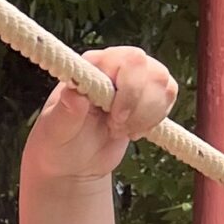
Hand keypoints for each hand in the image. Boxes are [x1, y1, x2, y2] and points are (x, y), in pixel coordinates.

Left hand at [22, 46, 178, 184]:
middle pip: (153, 71)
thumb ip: (64, 113)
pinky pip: (169, 96)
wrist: (74, 163)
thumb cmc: (58, 144)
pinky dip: (155, 119)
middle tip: (115, 127)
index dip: (129, 90)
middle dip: (140, 106)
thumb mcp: (55, 132)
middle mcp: (116, 64)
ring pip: (164, 84)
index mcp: (92, 65)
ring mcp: (135, 77)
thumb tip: (75, 94)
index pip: (128, 60)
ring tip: (120, 130)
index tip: (114, 117)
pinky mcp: (149, 94)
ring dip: (147, 115)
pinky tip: (133, 130)